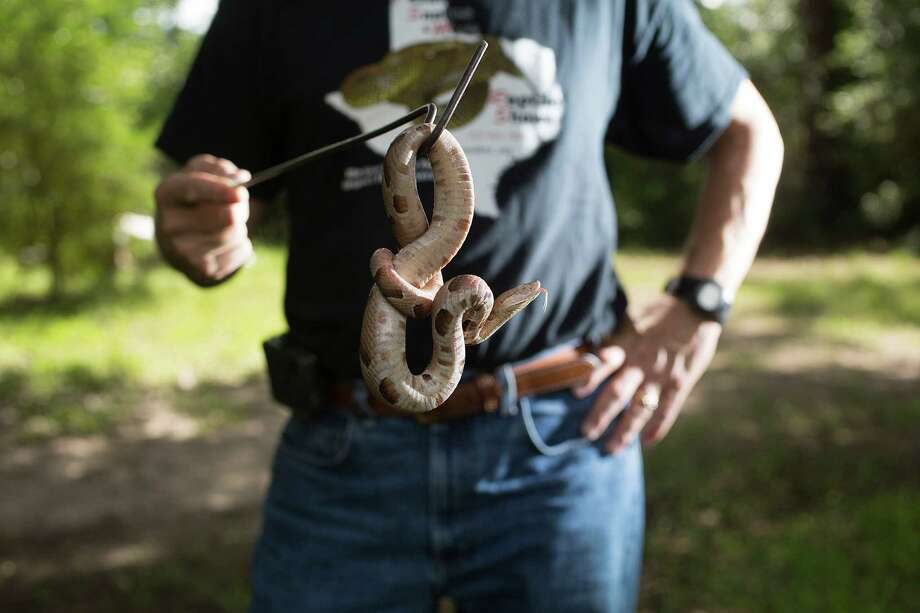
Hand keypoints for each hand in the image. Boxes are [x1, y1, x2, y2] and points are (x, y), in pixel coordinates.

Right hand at [154, 154, 251, 285]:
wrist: (177, 241)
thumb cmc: (194, 200)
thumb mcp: (199, 174)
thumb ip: (218, 168)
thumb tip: (239, 178)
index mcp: (167, 194)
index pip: (193, 188)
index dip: (219, 190)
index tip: (240, 193)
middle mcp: (169, 225)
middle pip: (225, 216)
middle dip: (240, 208)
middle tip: (237, 205)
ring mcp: (183, 252)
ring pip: (236, 234)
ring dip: (241, 227)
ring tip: (226, 225)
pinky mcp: (201, 271)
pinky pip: (242, 252)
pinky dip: (242, 245)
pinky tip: (225, 244)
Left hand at [576, 295, 721, 452]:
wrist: (695, 307)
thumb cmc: (657, 311)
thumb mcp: (629, 318)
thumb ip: (610, 338)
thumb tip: (582, 350)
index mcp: (625, 345)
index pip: (602, 364)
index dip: (588, 378)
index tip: (575, 393)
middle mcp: (640, 363)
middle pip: (616, 394)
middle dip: (600, 416)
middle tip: (586, 433)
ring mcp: (661, 375)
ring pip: (640, 409)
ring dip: (625, 431)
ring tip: (612, 448)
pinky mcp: (680, 382)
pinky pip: (668, 409)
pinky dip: (658, 427)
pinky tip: (648, 442)